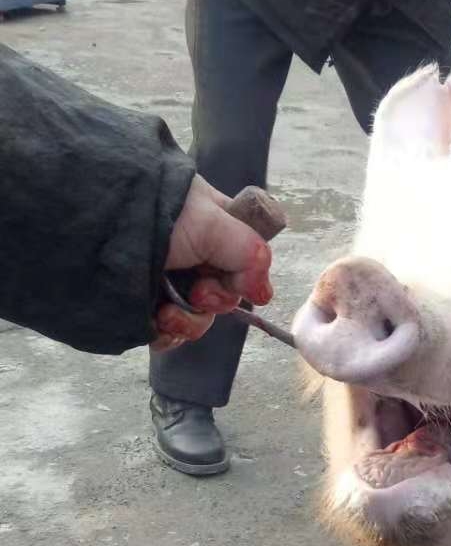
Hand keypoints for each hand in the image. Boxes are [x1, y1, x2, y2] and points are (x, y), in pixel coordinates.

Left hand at [153, 175, 273, 350]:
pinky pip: (168, 333)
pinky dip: (166, 335)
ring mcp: (165, 281)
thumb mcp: (212, 222)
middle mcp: (190, 255)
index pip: (243, 260)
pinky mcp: (142, 306)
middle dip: (212, 302)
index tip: (234, 282)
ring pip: (196, 319)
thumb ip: (249, 253)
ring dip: (188, 323)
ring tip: (166, 313)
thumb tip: (264, 292)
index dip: (243, 279)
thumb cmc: (154, 210)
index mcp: (212, 227)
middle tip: (196, 293)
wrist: (91, 225)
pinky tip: (156, 326)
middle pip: (222, 295)